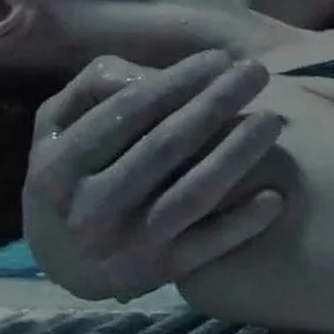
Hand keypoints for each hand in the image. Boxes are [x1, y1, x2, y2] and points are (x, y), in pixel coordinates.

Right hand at [21, 50, 289, 301]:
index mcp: (59, 165)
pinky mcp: (155, 274)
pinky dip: (241, 224)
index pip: (127, 112)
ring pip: (190, 195)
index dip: (177, 81)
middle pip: (164, 147)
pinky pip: (206, 247)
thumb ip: (94, 87)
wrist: (62, 259)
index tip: (219, 58)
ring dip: (235, 155)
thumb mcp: (60, 125)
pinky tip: (274, 196)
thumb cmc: (74, 172)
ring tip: (272, 120)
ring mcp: (123, 245)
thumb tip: (148, 74)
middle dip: (214, 103)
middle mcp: (88, 209)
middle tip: (256, 72)